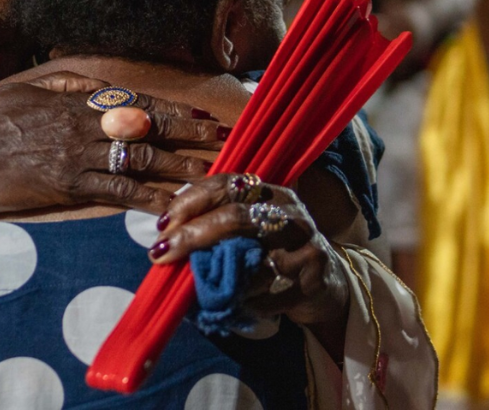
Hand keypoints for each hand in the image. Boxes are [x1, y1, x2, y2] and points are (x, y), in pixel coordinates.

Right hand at [0, 72, 226, 216]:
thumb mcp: (23, 89)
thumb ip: (63, 82)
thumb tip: (98, 84)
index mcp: (73, 100)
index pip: (134, 102)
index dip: (171, 108)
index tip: (200, 113)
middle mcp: (83, 126)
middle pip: (148, 128)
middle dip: (190, 134)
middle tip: (222, 140)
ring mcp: (78, 158)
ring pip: (140, 160)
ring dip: (179, 167)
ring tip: (209, 175)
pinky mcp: (69, 188)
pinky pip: (118, 193)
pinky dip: (149, 199)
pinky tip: (172, 207)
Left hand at [150, 174, 348, 326]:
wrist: (325, 285)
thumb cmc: (274, 254)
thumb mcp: (248, 233)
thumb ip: (215, 227)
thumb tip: (167, 236)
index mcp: (269, 193)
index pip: (226, 183)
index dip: (190, 200)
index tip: (163, 223)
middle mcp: (289, 211)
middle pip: (236, 216)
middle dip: (193, 234)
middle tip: (163, 253)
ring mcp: (306, 242)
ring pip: (253, 258)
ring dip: (221, 275)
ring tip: (201, 287)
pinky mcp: (316, 275)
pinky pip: (270, 291)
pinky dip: (247, 301)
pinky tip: (237, 304)